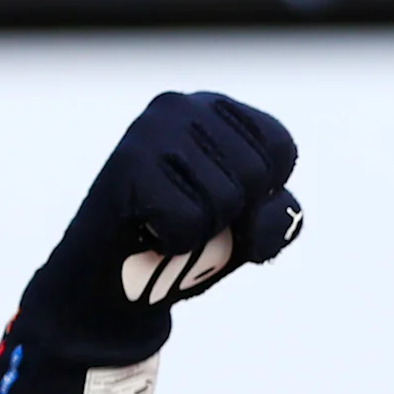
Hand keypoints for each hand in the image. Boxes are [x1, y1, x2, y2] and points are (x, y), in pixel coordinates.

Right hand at [23, 92, 303, 359]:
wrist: (112, 287)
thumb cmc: (187, 245)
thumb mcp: (251, 229)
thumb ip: (281, 215)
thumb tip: (252, 210)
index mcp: (216, 110)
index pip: (281, 147)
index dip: (262, 196)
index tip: (223, 203)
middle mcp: (181, 106)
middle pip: (256, 174)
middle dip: (231, 216)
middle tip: (188, 216)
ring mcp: (151, 131)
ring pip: (225, 199)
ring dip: (202, 232)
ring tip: (165, 224)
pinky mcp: (127, 164)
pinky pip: (190, 221)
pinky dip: (176, 243)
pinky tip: (146, 232)